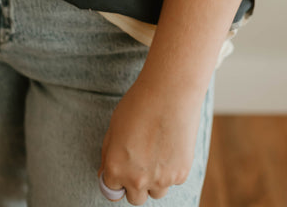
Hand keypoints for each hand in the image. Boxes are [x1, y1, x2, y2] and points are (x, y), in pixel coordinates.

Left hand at [97, 74, 202, 204]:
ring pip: (156, 192)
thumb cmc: (140, 103)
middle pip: (135, 198)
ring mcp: (160, 179)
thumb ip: (108, 154)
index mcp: (116, 168)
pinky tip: (171, 144)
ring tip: (158, 150)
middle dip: (136, 183)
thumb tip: (105, 174)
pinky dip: (172, 168)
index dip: (117, 177)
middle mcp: (137, 179)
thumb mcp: (114, 126)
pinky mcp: (180, 173)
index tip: (124, 166)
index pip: (112, 190)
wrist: (170, 91)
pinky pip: (173, 180)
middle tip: (142, 158)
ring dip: (155, 179)